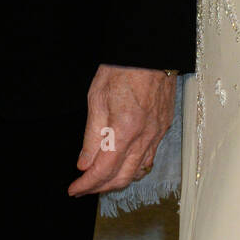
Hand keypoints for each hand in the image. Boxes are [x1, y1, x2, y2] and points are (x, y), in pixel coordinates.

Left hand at [67, 64, 176, 195]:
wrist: (150, 50)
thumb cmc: (122, 68)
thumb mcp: (97, 97)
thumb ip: (92, 135)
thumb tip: (84, 163)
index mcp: (125, 128)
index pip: (104, 169)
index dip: (88, 183)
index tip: (75, 188)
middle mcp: (145, 136)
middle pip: (123, 177)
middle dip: (101, 187)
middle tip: (84, 186)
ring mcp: (157, 133)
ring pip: (138, 171)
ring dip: (118, 180)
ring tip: (100, 178)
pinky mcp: (164, 127)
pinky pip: (150, 157)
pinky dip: (134, 167)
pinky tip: (123, 163)